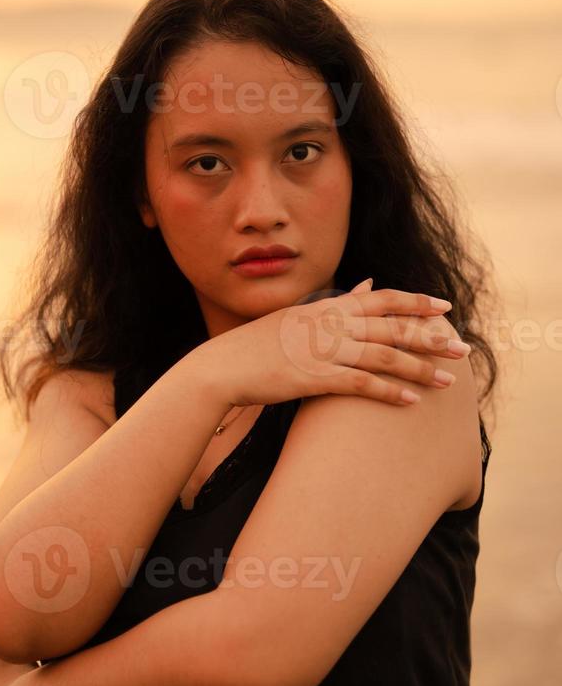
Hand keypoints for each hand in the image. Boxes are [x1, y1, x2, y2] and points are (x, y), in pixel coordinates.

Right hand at [194, 280, 467, 408]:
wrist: (222, 367)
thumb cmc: (257, 345)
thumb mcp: (297, 315)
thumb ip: (335, 302)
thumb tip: (366, 284)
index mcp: (327, 307)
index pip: (382, 298)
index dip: (416, 302)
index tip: (444, 308)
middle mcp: (330, 324)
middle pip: (392, 327)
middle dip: (432, 338)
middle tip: (462, 348)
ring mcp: (323, 351)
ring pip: (384, 356)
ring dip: (420, 368)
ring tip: (448, 381)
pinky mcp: (316, 379)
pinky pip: (362, 384)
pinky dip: (390, 392)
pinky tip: (412, 401)